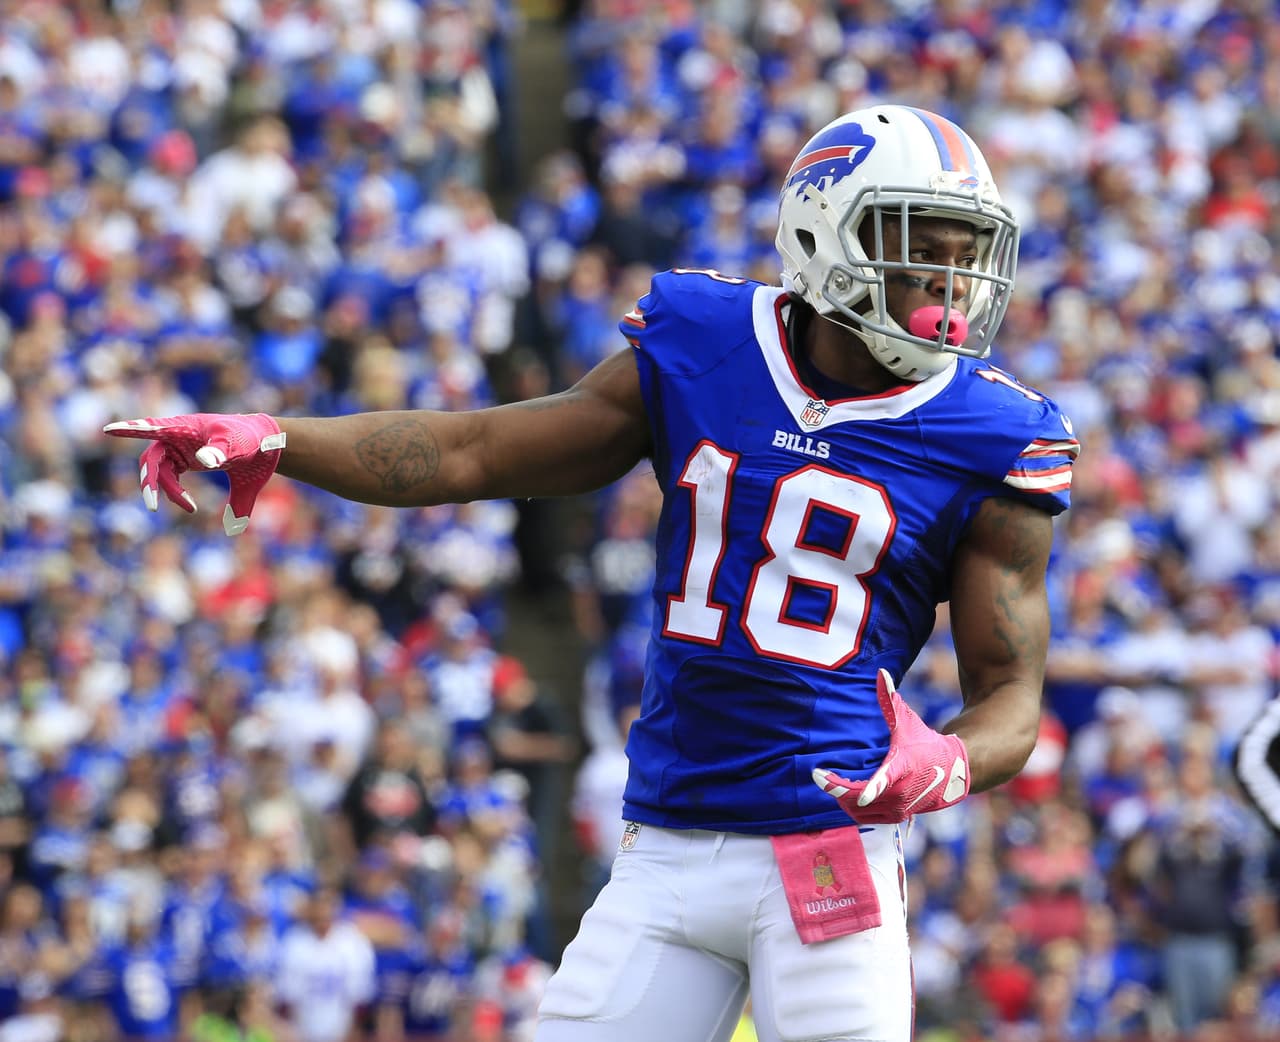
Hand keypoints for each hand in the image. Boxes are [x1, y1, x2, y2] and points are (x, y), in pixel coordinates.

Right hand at [103, 413, 285, 535]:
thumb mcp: (236, 446)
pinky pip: (171, 478)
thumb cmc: (248, 439)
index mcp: (184, 427)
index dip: (130, 429)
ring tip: (192, 508)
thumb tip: (205, 462)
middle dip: (150, 483)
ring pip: (161, 473)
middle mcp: (176, 437)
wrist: (265, 445)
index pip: (152, 427)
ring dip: (170, 491)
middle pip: (151, 460)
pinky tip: (191, 506)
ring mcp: (179, 449)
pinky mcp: (186, 461)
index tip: (108, 430)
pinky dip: (177, 493)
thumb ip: (220, 453)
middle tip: (152, 507)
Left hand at [813, 669, 969, 823]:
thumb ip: (890, 699)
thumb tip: (881, 673)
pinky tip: (844, 794)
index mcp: (902, 768)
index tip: (856, 795)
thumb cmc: (924, 743)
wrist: (952, 773)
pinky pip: (864, 818)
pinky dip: (851, 808)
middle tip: (820, 776)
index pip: (884, 781)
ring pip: (858, 811)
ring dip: (842, 799)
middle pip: (859, 798)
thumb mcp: (907, 721)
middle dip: (837, 789)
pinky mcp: (895, 818)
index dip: (870, 789)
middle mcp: (900, 793)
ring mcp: (898, 809)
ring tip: (832, 783)